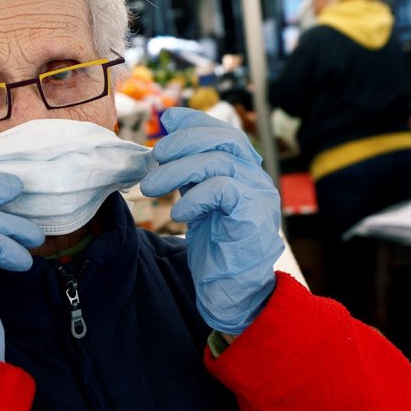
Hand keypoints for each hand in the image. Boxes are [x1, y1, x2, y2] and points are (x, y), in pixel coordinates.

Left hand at [140, 107, 283, 334]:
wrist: (233, 290)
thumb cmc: (215, 247)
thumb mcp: (198, 202)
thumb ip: (189, 175)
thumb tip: (164, 143)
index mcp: (243, 172)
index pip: (223, 132)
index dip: (194, 121)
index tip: (167, 120)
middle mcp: (255, 179)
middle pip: (223, 138)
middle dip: (183, 141)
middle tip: (153, 157)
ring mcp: (258, 196)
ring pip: (218, 161)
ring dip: (178, 170)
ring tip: (152, 188)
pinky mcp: (252, 216)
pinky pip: (223, 189)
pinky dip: (194, 196)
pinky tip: (179, 213)